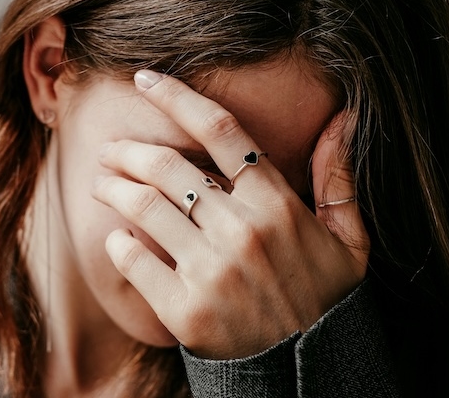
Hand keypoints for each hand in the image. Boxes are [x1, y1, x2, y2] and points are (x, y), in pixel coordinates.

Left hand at [90, 71, 369, 358]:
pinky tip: (117, 236)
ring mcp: (212, 271)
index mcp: (277, 205)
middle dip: (129, 150)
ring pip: (144, 207)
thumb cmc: (325, 299)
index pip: (221, 130)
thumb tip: (342, 119)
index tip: (144, 78)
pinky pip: (135, 259)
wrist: (309, 370)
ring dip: (113, 188)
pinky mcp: (184, 310)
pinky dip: (119, 242)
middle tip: (110, 150)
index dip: (177, 96)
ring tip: (101, 184)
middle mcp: (241, 231)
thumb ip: (336, 179)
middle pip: (169, 166)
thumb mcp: (347, 240)